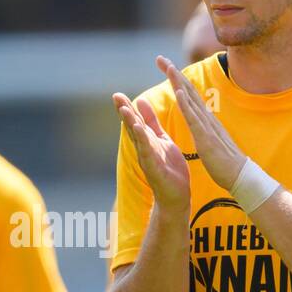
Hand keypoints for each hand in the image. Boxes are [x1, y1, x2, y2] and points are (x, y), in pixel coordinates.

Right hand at [113, 89, 190, 212]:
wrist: (176, 197)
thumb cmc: (169, 169)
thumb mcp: (161, 140)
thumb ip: (152, 122)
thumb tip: (141, 101)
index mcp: (147, 141)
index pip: (135, 122)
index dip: (127, 108)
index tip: (117, 94)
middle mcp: (144, 149)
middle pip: (132, 127)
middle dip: (125, 112)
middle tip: (116, 96)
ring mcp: (148, 159)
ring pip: (138, 138)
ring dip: (131, 124)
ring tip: (125, 109)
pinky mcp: (155, 169)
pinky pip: (148, 152)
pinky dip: (143, 140)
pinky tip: (139, 129)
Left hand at [157, 55, 246, 191]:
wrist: (239, 176)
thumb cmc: (224, 161)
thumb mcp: (210, 139)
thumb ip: (204, 128)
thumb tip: (200, 120)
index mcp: (204, 119)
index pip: (188, 95)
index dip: (177, 79)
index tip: (165, 66)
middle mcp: (206, 117)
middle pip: (188, 90)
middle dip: (173, 73)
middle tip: (160, 58)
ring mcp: (206, 126)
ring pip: (190, 99)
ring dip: (179, 82)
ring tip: (168, 67)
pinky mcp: (206, 137)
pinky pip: (194, 118)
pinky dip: (186, 104)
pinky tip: (178, 92)